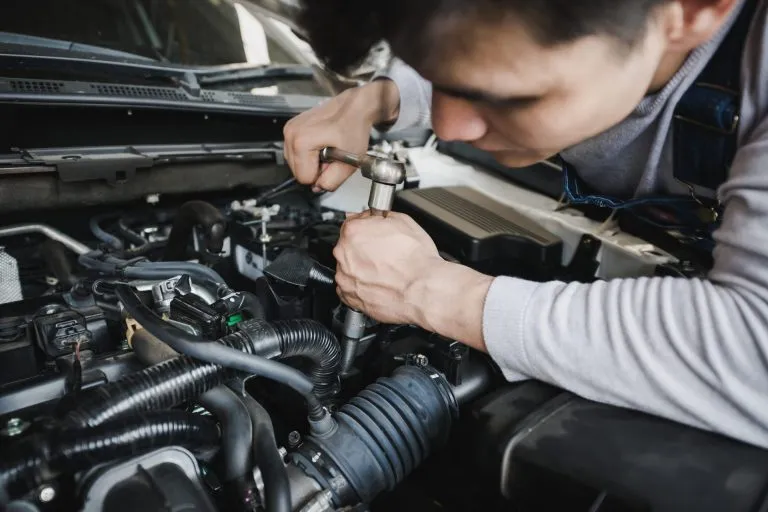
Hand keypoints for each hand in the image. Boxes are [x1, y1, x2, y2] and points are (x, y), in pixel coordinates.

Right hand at [283, 79, 399, 191]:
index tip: (332, 162)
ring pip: (295, 163)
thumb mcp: (349, 163)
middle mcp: (291, 134)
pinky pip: (295, 152)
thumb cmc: (354, 127)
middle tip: (331, 156)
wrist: (355, 107)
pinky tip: (321, 144)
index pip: (304, 178)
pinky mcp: (291, 127)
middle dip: (315, 169)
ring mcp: (290, 129)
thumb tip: (319, 188)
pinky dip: (308, 153)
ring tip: (327, 148)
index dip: (320, 176)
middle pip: (297, 171)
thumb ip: (332, 182)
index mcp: (301, 142)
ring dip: (312, 162)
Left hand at [333, 211, 443, 325]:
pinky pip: (349, 288)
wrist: (422, 291)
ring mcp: (345, 277)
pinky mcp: (350, 297)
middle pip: (348, 246)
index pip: (351, 223)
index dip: (366, 227)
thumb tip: (375, 217)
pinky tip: (377, 283)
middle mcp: (344, 254)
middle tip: (384, 254)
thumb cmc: (416, 260)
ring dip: (361, 268)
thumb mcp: (403, 221)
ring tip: (383, 271)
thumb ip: (380, 216)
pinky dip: (360, 286)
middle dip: (363, 248)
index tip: (374, 233)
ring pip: (348, 268)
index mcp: (354, 232)